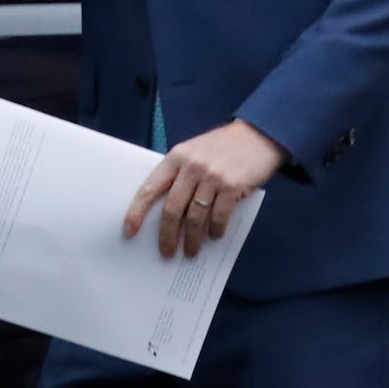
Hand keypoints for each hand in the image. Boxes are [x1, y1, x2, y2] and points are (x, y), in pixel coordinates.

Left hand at [123, 120, 286, 258]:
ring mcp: (212, 176)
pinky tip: (214, 236)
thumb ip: (181, 175)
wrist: (258, 135)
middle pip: (172, 208)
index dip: (137, 211)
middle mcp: (191, 166)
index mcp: (176, 157)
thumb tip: (170, 215)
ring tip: (191, 251)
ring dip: (192, 239)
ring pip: (195, 217)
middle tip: (167, 252)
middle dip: (167, 235)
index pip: (150, 187)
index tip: (130, 230)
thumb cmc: (223, 147)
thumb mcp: (195, 152)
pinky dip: (215, 230)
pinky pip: (219, 216)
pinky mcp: (232, 186)